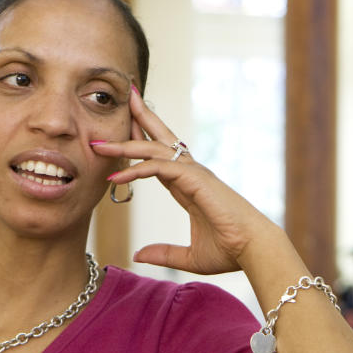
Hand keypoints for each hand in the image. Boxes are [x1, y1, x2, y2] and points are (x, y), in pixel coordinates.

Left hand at [93, 86, 282, 274]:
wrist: (253, 249)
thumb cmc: (230, 250)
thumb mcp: (189, 256)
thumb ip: (164, 253)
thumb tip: (139, 255)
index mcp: (189, 186)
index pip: (158, 158)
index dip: (140, 143)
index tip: (120, 133)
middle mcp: (191, 173)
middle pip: (160, 139)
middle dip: (140, 117)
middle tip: (123, 96)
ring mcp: (194, 173)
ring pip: (154, 150)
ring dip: (125, 144)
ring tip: (100, 144)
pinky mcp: (195, 179)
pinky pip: (159, 168)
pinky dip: (137, 169)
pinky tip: (117, 176)